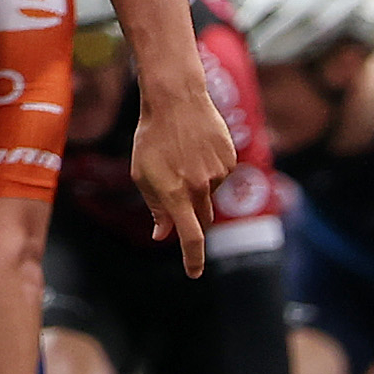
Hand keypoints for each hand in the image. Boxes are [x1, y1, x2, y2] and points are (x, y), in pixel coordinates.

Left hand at [129, 78, 236, 277]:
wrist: (176, 100)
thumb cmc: (151, 137)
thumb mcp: (143, 174)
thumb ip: (156, 207)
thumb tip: (162, 234)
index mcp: (176, 194)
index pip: (190, 237)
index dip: (193, 259)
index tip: (194, 273)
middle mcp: (200, 187)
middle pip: (201, 218)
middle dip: (191, 215)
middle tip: (177, 189)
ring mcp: (219, 173)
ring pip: (209, 193)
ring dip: (197, 184)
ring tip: (182, 155)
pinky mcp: (230, 159)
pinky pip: (220, 175)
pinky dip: (209, 168)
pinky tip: (197, 148)